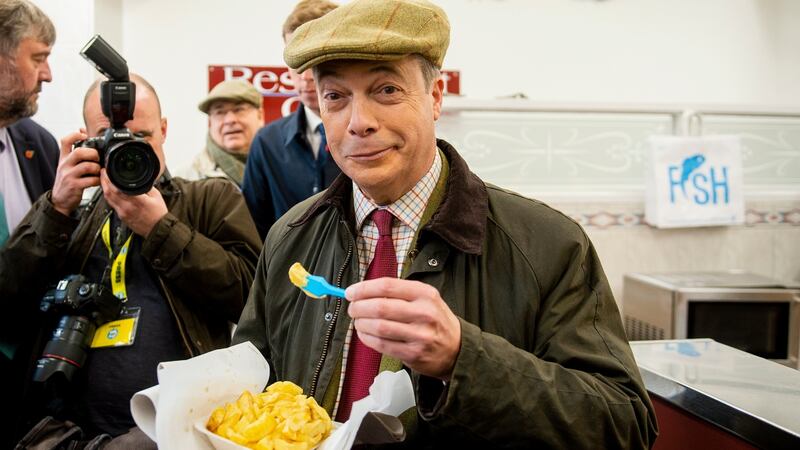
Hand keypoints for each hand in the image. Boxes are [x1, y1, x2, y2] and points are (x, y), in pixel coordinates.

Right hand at [51, 130, 99, 215]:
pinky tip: (97, 181)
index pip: (65, 141)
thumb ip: (75, 151)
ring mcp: (69, 175)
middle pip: (79, 152)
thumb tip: (82, 131)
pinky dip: (98, 180)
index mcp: (64, 158)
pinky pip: (91, 180)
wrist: (60, 200)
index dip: (75, 135)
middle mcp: (65, 165)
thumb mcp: (68, 164)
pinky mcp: (74, 186)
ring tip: (98, 171)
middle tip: (98, 158)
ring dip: (97, 168)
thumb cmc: (67, 180)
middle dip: (93, 154)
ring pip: (87, 166)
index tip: (84, 135)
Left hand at [100, 169, 167, 236]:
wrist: (158, 229)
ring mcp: (123, 213)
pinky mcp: (122, 217)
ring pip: (108, 199)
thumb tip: (138, 179)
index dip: (108, 179)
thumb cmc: (159, 214)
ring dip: (104, 189)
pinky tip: (110, 192)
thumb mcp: (156, 196)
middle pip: (109, 193)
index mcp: (137, 200)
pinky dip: (109, 197)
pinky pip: (112, 205)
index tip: (107, 171)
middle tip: (103, 174)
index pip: (117, 188)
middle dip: (103, 181)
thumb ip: (146, 186)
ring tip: (105, 181)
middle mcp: (127, 207)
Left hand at [346, 278, 461, 379]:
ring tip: (358, 321)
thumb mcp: (425, 299)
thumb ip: (398, 293)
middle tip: (352, 308)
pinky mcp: (413, 354)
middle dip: (359, 307)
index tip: (351, 292)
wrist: (456, 349)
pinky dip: (367, 338)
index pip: (387, 286)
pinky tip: (364, 334)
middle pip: (380, 307)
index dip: (364, 289)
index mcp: (425, 294)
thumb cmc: (435, 321)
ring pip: (379, 327)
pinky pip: (382, 344)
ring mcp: (419, 335)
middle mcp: (424, 313)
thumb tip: (363, 291)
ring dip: (361, 323)